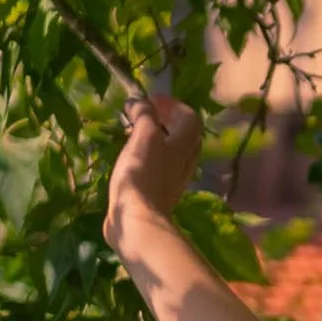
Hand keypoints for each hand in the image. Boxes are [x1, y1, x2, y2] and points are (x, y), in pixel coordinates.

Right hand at [105, 91, 202, 256]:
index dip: (174, 104)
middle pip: (183, 136)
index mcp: (184, 145)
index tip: (152, 100)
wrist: (138, 220)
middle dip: (166, 121)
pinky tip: (130, 158)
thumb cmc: (142, 174)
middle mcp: (183, 162)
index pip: (191, 118)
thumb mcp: (144, 137)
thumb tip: (138, 100)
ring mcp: (172, 180)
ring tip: (134, 133)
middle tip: (144, 115)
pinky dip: (147, 157)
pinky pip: (158, 168)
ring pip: (171, 153)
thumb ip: (144, 115)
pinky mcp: (158, 193)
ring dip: (156, 139)